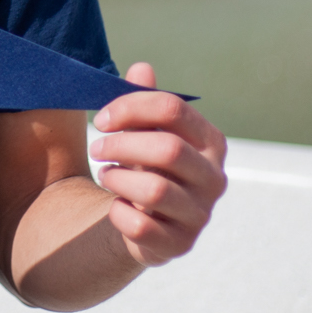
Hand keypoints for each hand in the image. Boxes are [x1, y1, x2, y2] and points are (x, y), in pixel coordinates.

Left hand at [89, 63, 227, 267]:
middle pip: (167, 149)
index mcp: (211, 142)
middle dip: (121, 144)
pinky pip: (142, 227)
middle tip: (97, 148)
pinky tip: (116, 207)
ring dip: (117, 178)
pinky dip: (119, 214)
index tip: (102, 118)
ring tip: (106, 175)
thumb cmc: (146, 166)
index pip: (173, 108)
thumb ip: (143, 101)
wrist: (146, 222)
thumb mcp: (144, 131)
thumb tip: (142, 68)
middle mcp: (214, 178)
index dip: (130, 107)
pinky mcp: (180, 245)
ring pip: (155, 191)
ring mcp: (200, 214)